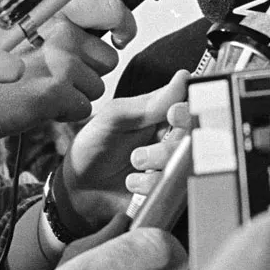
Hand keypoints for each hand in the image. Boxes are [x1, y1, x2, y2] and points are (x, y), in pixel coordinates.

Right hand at [0, 0, 135, 139]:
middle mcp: (59, 32)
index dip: (124, 24)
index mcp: (53, 11)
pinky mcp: (54, 92)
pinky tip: (40, 106)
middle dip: (90, 72)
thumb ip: (60, 26)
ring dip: (76, 95)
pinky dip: (65, 114)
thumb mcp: (21, 30)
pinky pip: (83, 108)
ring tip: (43, 90)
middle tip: (58, 76)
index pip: (110, 9)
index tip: (121, 37)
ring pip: (97, 87)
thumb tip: (99, 28)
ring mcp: (58, 61)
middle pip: (108, 58)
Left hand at [58, 72, 190, 226]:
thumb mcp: (115, 117)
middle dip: (167, 147)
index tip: (172, 115)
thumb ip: (150, 103)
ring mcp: (170, 166)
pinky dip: (152, 184)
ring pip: (186, 166)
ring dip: (158, 165)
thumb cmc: (94, 146)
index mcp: (163, 116)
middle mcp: (171, 140)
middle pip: (193, 141)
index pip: (192, 110)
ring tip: (133, 163)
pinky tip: (132, 181)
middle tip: (140, 152)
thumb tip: (182, 78)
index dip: (187, 113)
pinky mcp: (167, 190)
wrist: (77, 185)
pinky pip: (176, 188)